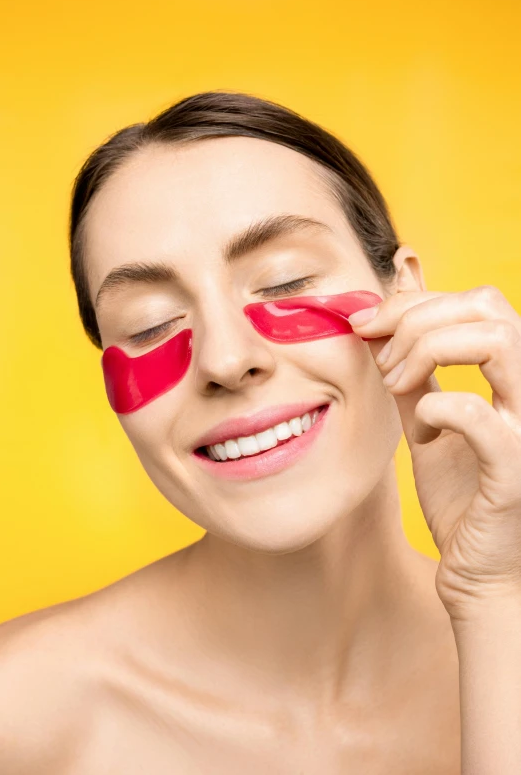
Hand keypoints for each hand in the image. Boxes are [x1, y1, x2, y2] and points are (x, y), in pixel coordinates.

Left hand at [348, 285, 520, 622]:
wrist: (479, 570)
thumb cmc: (463, 498)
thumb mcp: (429, 424)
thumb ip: (413, 377)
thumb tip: (380, 328)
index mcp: (515, 377)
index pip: (479, 303)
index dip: (415, 301)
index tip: (365, 324)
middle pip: (487, 308)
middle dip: (415, 318)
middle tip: (375, 353)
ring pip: (496, 341)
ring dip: (426, 348)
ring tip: (392, 380)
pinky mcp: (514, 470)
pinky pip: (479, 415)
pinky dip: (437, 406)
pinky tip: (421, 422)